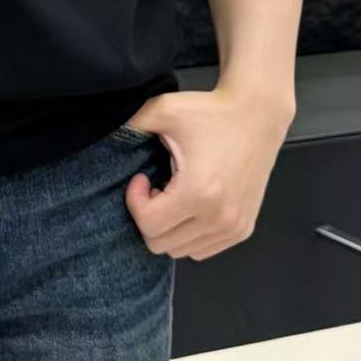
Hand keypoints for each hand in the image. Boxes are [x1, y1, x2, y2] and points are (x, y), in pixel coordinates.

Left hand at [121, 86, 293, 260]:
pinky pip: (203, 249)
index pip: (149, 226)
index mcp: (198, 193)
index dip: (135, 202)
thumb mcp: (164, 110)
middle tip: (156, 187)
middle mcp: (219, 217)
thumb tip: (104, 138)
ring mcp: (234, 227)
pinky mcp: (243, 229)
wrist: (257, 115)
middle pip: (161, 244)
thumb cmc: (210, 112)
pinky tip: (191, 203)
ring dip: (169, 227)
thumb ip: (130, 126)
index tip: (142, 178)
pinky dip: (189, 234)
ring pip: (182, 251)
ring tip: (174, 194)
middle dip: (149, 217)